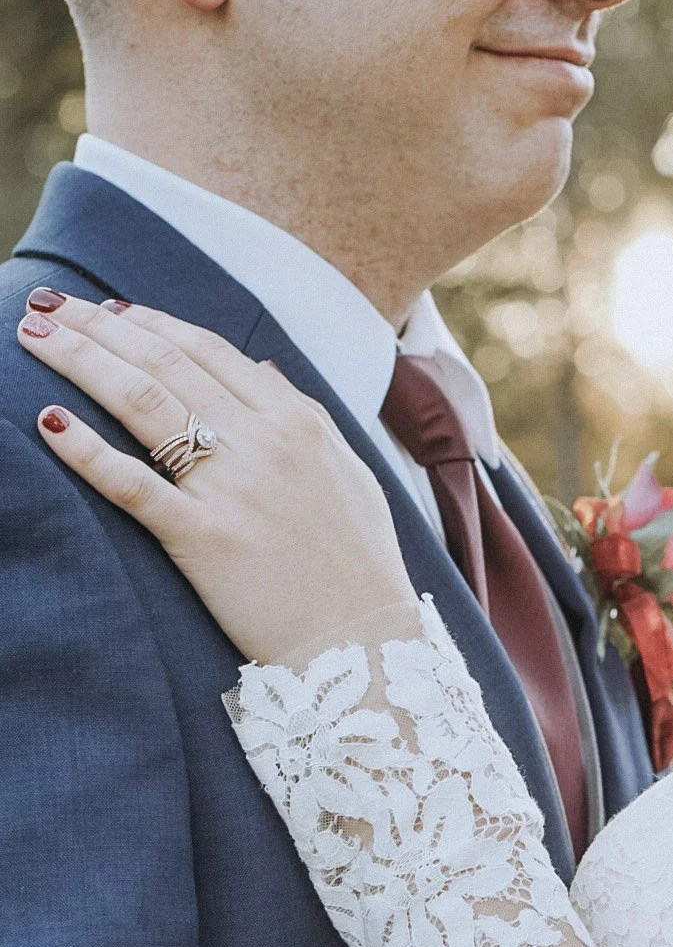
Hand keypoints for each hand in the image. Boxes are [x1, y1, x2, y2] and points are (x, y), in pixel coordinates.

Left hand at [18, 291, 413, 664]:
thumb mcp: (349, 474)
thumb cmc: (360, 566)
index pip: (208, 351)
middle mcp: (263, 442)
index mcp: (296, 422)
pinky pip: (132, 484)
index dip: (150, 323)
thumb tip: (263, 369)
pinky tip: (49, 421)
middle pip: (165, 363)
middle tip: (47, 304)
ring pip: (142, 402)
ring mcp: (231, 488)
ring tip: (32, 334)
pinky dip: (86, 449)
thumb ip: (307, 415)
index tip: (109, 311)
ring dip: (80, 360)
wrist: (364, 642)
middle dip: (99, 326)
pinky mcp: (203, 538)